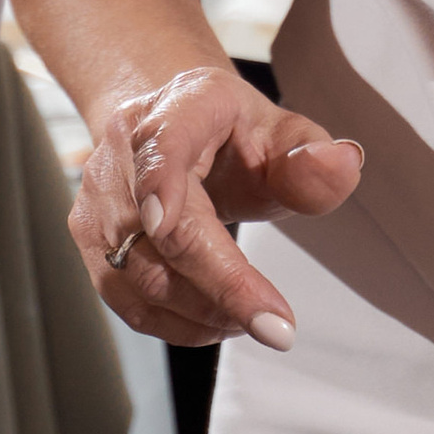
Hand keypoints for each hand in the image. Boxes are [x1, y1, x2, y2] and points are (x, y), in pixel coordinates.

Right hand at [73, 64, 362, 350]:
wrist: (172, 125)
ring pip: (140, 275)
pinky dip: (176, 323)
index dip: (158, 182)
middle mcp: (124, 148)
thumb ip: (311, 158)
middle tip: (276, 326)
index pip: (161, 143)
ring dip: (201, 312)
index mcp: (178, 107)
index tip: (165, 223)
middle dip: (219, 286)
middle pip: (161, 233)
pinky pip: (127, 299)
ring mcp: (98, 197)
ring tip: (254, 318)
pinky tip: (217, 322)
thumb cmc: (232, 134)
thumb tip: (343, 165)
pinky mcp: (90, 240)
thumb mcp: (282, 133)